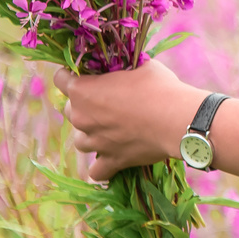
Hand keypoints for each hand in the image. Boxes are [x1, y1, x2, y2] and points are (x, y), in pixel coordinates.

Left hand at [51, 61, 204, 183]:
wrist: (178, 119)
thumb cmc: (159, 87)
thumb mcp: (141, 66)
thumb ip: (123, 68)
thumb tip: (125, 67)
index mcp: (83, 90)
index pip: (60, 79)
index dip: (71, 75)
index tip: (85, 76)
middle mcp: (82, 117)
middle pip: (70, 110)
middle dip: (84, 106)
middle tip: (107, 103)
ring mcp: (95, 142)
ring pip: (80, 141)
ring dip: (91, 135)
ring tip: (110, 131)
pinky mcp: (111, 161)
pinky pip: (96, 171)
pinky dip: (102, 166)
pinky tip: (112, 158)